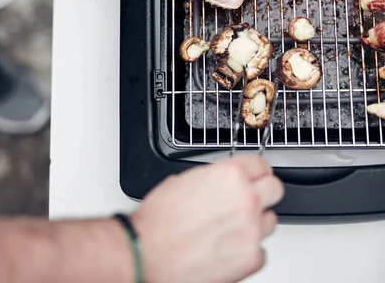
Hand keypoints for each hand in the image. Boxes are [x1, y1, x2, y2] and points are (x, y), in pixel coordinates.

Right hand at [131, 156, 283, 282]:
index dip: (256, 171)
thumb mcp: (186, 179)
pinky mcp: (251, 259)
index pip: (263, 164)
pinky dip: (247, 250)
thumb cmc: (160, 220)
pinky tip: (227, 247)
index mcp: (230, 175)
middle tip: (249, 199)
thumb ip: (215, 177)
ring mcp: (251, 230)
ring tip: (231, 227)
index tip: (255, 175)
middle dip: (263, 193)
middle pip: (275, 189)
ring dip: (255, 222)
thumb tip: (224, 180)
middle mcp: (246, 200)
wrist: (147, 253)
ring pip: (270, 220)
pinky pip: (261, 250)